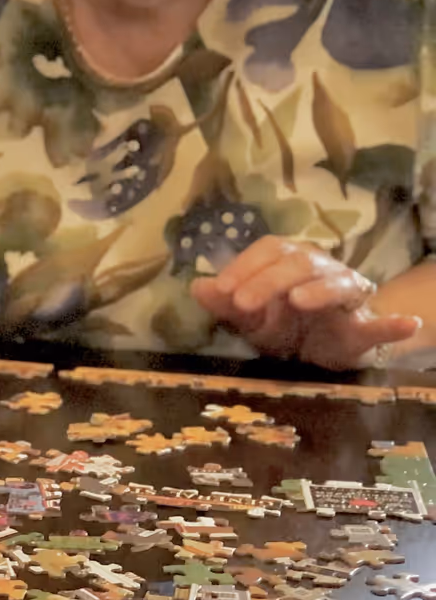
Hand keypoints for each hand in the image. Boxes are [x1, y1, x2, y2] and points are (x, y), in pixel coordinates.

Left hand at [192, 239, 421, 368]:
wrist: (324, 350)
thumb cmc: (285, 325)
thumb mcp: (250, 319)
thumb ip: (225, 304)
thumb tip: (195, 286)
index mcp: (291, 263)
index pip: (271, 249)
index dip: (246, 265)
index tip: (222, 288)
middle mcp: (321, 271)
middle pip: (300, 263)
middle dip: (269, 280)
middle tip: (244, 303)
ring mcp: (346, 298)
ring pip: (338, 284)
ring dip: (319, 290)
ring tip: (299, 301)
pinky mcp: (365, 328)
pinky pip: (382, 324)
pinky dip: (393, 324)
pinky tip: (405, 324)